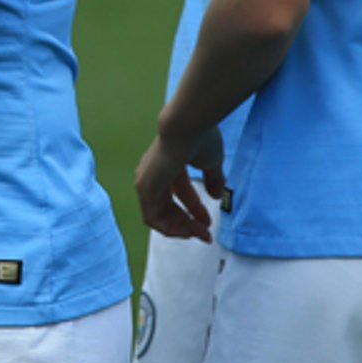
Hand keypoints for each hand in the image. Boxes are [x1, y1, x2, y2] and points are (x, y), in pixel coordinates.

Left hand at [134, 122, 226, 241]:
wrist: (187, 128)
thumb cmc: (200, 139)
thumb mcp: (211, 163)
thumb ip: (213, 179)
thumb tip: (217, 196)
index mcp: (170, 164)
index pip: (181, 193)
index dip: (195, 210)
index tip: (208, 224)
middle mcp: (155, 174)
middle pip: (169, 206)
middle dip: (188, 222)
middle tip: (205, 234)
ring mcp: (147, 181)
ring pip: (160, 215)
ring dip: (181, 228)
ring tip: (199, 235)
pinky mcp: (145, 189)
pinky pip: (152, 217)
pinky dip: (168, 228)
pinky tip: (186, 232)